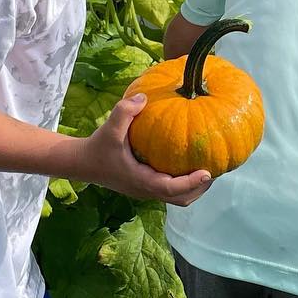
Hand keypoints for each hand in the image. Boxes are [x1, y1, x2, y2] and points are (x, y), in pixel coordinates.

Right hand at [78, 95, 213, 205]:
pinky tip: (189, 162)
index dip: (191, 183)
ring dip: (193, 187)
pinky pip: (170, 189)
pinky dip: (184, 182)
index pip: (171, 189)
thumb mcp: (109, 129)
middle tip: (214, 170)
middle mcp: (146, 190)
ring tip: (207, 168)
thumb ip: (124, 112)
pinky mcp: (145, 186)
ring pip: (176, 197)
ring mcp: (146, 190)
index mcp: (140, 181)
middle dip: (199, 188)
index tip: (208, 172)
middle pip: (180, 199)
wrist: (82, 163)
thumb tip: (143, 98)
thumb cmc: (97, 147)